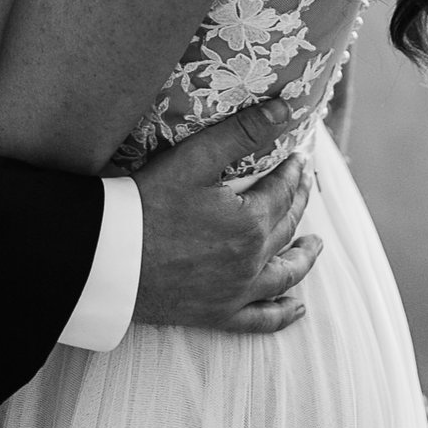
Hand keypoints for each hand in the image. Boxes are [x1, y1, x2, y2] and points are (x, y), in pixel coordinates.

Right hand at [132, 101, 321, 331]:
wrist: (111, 259)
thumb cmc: (147, 204)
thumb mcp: (192, 160)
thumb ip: (239, 133)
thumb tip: (284, 109)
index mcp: (251, 221)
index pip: (283, 190)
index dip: (293, 171)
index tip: (300, 157)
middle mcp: (253, 259)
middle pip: (287, 227)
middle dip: (300, 202)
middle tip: (306, 186)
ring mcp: (238, 290)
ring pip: (285, 274)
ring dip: (304, 259)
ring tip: (316, 245)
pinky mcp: (219, 313)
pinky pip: (261, 318)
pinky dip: (283, 313)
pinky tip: (297, 307)